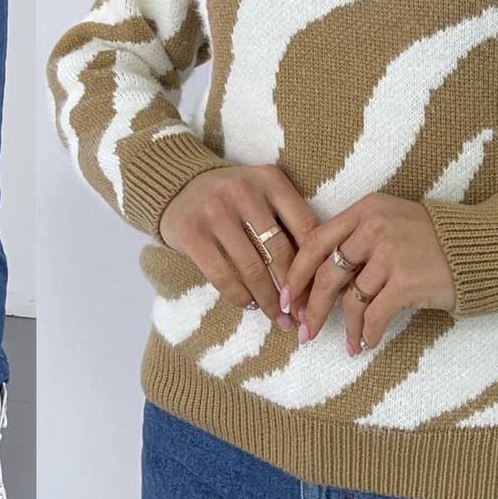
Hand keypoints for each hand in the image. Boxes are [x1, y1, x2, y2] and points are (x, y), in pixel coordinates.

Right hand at [159, 165, 320, 328]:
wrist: (178, 185)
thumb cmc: (232, 197)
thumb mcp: (263, 193)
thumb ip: (287, 219)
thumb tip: (316, 272)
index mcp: (270, 180)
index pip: (305, 226)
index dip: (315, 265)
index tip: (319, 292)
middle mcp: (244, 192)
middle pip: (280, 251)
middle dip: (294, 290)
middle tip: (301, 314)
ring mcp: (216, 212)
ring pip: (252, 269)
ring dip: (269, 301)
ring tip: (279, 318)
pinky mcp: (192, 234)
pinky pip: (223, 276)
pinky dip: (240, 297)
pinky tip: (250, 305)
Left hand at [281, 193, 456, 354]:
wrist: (480, 248)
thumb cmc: (432, 239)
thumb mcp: (391, 222)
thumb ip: (357, 241)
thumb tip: (319, 282)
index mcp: (365, 209)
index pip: (316, 240)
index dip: (296, 272)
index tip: (287, 296)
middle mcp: (374, 227)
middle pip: (326, 273)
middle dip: (311, 307)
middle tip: (303, 330)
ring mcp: (391, 254)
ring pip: (350, 299)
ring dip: (345, 327)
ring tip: (347, 343)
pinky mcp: (407, 281)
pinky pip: (374, 315)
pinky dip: (367, 334)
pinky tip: (366, 344)